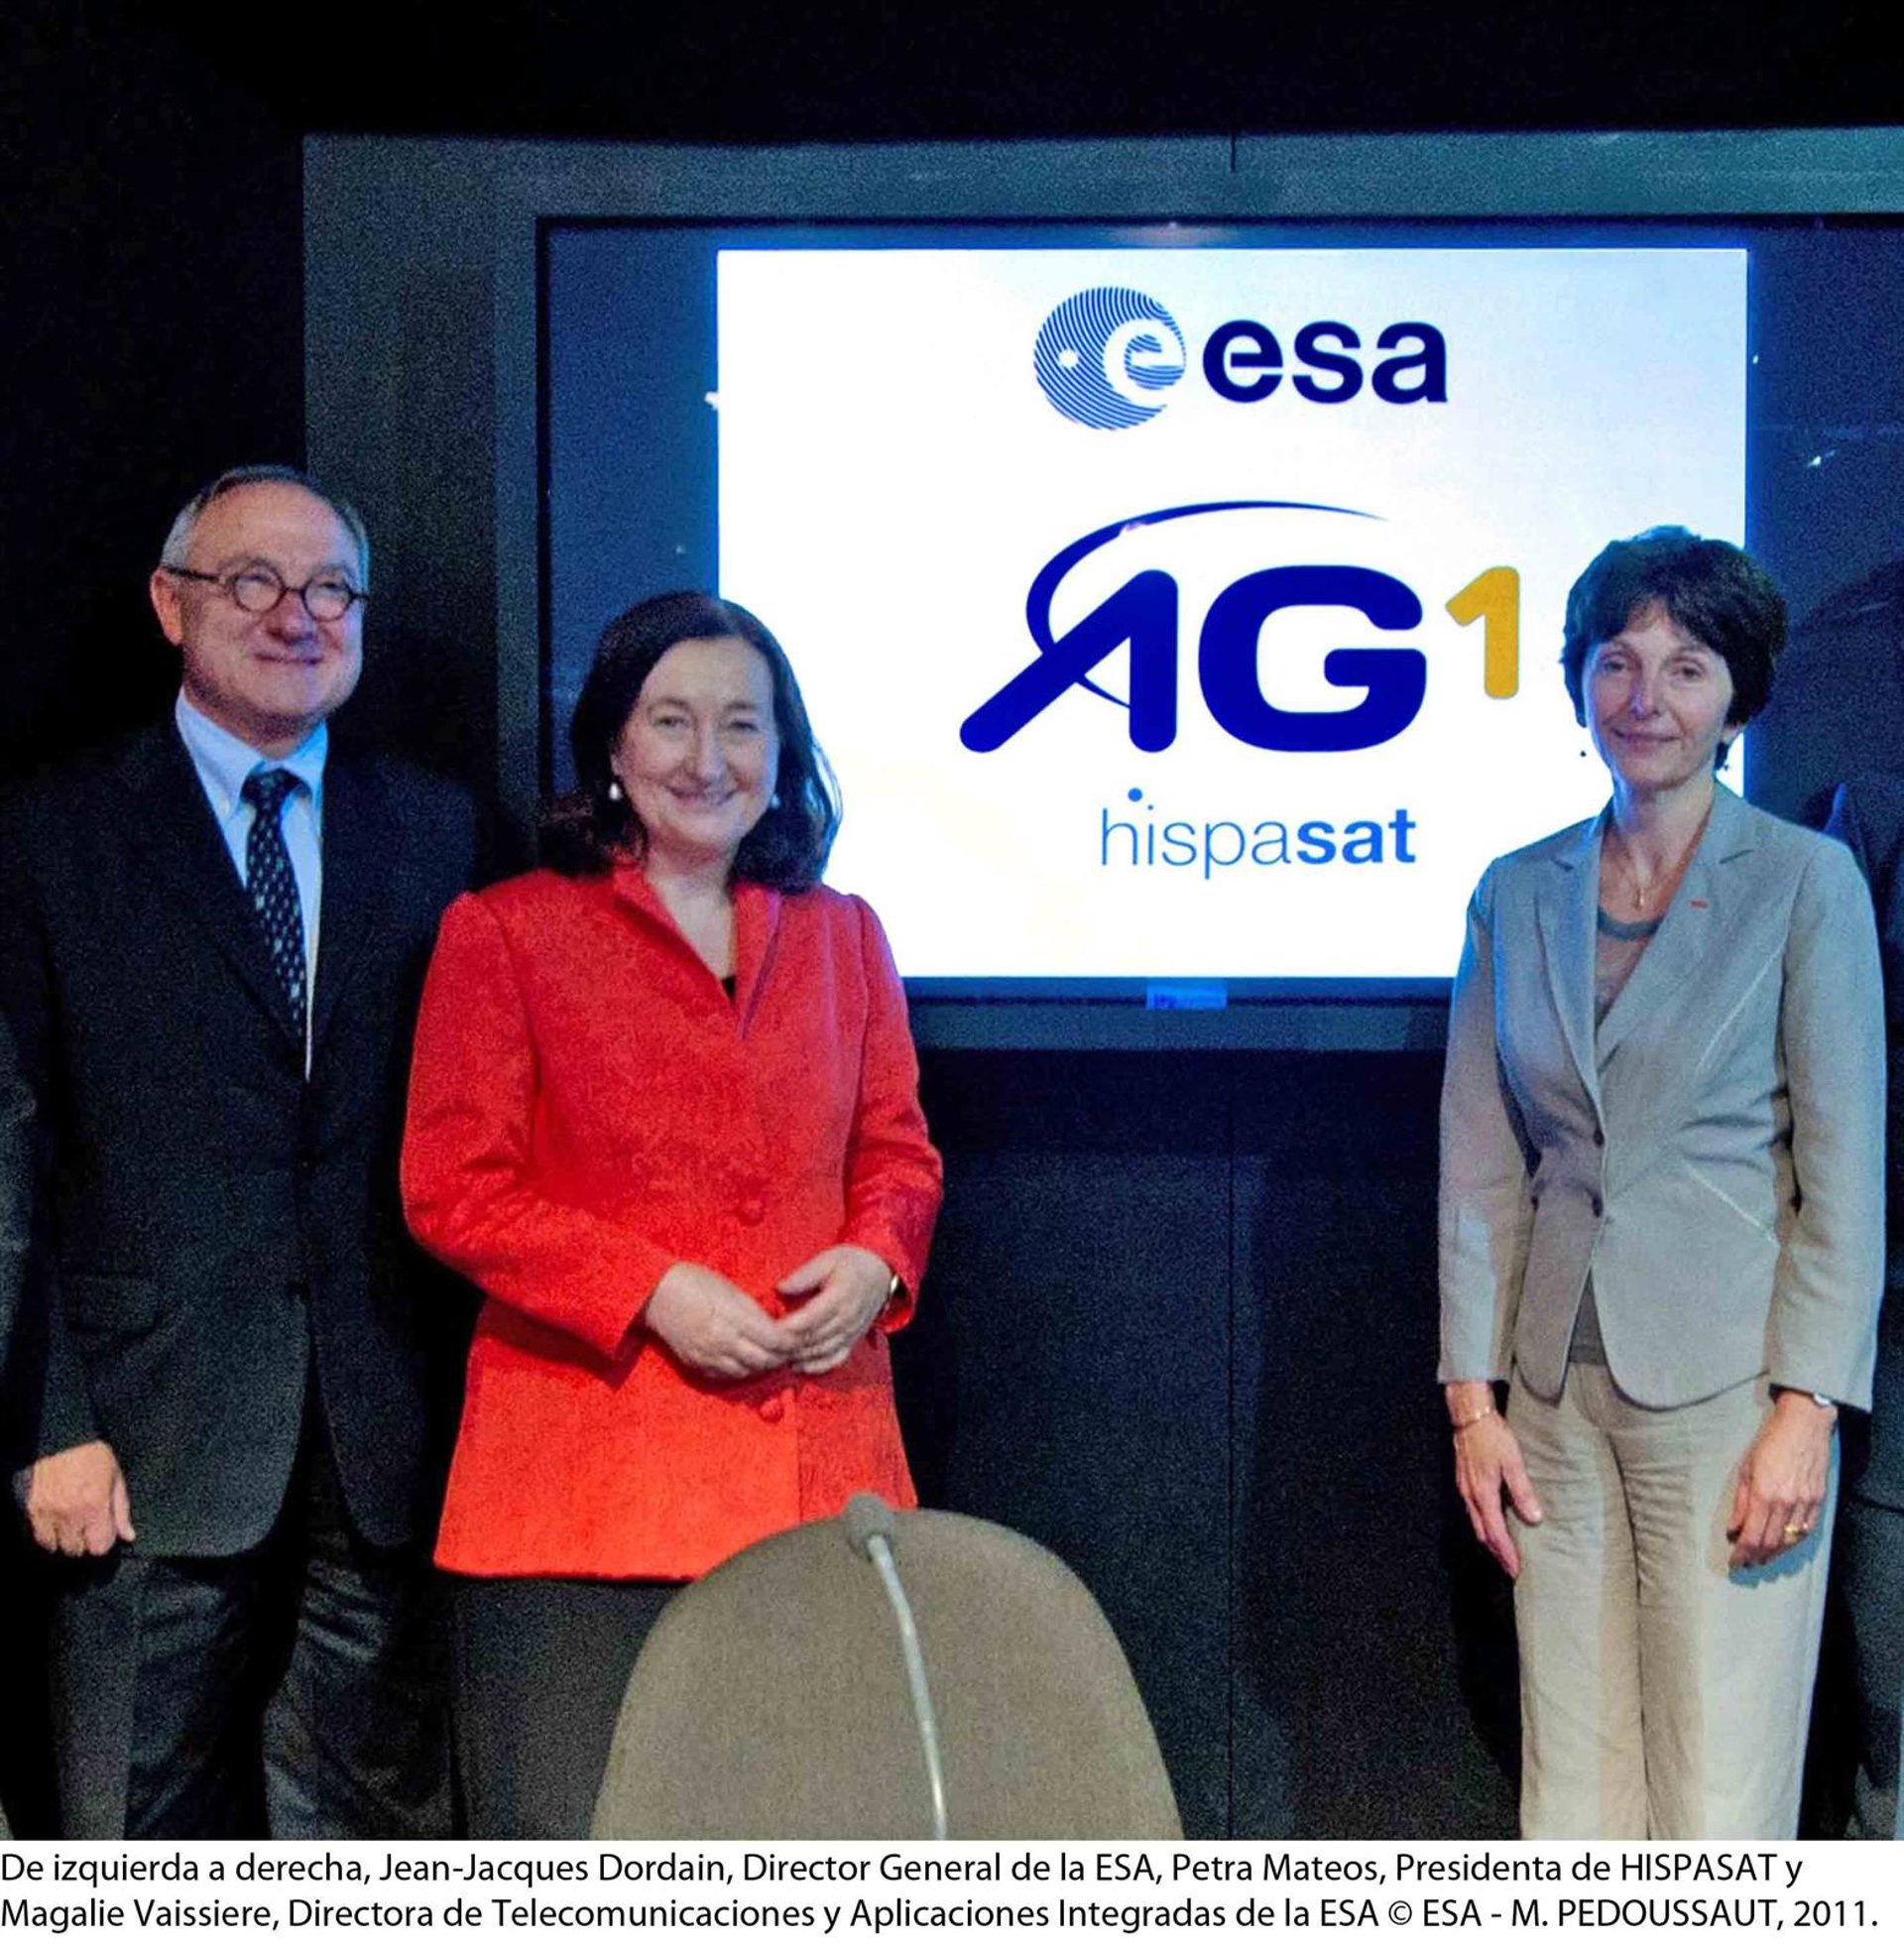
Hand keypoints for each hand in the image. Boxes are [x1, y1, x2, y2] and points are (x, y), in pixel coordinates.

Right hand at [24, 1441, 134, 1556]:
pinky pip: (38, 1536)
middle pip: (75, 1550)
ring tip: (70, 1523)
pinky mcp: (30, 1509)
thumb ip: (121, 1510)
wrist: (60, 1437)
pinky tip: (56, 1520)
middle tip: (87, 1526)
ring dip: (64, 1539)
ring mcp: (47, 1513)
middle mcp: (69, 1514)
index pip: (98, 1547)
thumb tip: (128, 1536)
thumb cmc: (92, 1454)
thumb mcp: (116, 1477)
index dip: (103, 1542)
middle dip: (84, 1541)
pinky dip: (47, 1533)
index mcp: (95, 1506)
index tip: (104, 1532)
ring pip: (54, 1546)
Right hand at [643, 1263, 796, 1380]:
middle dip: (780, 1357)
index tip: (798, 1338)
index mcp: (732, 1318)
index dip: (790, 1342)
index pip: (773, 1340)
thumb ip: (752, 1309)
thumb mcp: (729, 1288)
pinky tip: (746, 1361)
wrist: (655, 1295)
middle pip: (764, 1360)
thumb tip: (773, 1324)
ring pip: (747, 1372)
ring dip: (762, 1366)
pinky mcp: (696, 1366)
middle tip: (790, 1350)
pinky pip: (727, 1376)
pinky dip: (742, 1371)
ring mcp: (708, 1357)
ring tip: (771, 1356)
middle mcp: (721, 1342)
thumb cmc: (693, 1282)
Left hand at [777, 1245, 892, 1375]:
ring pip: (822, 1351)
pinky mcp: (853, 1340)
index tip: (768, 1328)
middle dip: (788, 1344)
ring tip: (777, 1354)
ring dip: (799, 1355)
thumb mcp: (828, 1259)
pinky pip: (836, 1359)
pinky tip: (798, 1366)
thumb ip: (804, 1275)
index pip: (809, 1318)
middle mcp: (847, 1318)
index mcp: (840, 1296)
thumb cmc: (852, 1263)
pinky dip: (817, 1366)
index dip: (787, 1326)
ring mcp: (852, 1332)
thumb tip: (780, 1287)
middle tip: (766, 1345)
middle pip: (813, 1338)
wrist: (881, 1272)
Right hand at [1447, 1383, 1542, 1579]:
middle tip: (1511, 1568)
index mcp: (1483, 1494)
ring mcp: (1464, 1489)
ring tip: (1503, 1551)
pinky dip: (1484, 1525)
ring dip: (1489, 1540)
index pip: (1495, 1533)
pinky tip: (1493, 1523)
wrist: (1470, 1416)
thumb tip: (1534, 1518)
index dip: (1506, 1553)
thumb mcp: (1512, 1462)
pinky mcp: (1464, 1481)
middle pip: (1482, 1533)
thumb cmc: (1492, 1436)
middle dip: (1496, 1552)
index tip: (1516, 1569)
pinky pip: (1473, 1512)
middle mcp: (1470, 1496)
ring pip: (1476, 1523)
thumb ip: (1522, 1490)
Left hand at [1727, 1391, 1833, 1569]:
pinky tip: (1783, 1545)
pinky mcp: (1819, 1500)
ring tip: (1762, 1558)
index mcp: (1764, 1494)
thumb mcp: (1746, 1468)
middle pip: (1770, 1542)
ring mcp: (1805, 1503)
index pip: (1752, 1536)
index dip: (1742, 1553)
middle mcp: (1786, 1502)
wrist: (1804, 1425)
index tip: (1734, 1562)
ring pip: (1790, 1540)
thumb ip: (1740, 1502)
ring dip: (1775, 1553)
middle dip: (1756, 1557)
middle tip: (1746, 1563)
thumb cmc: (1770, 1441)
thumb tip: (1733, 1529)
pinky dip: (1793, 1542)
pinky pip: (1807, 1531)